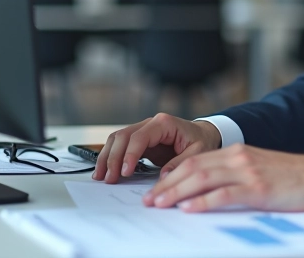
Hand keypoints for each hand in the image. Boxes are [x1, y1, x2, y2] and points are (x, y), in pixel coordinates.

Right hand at [92, 113, 221, 183]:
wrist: (202, 134)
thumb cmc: (200, 141)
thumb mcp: (197, 152)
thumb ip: (181, 163)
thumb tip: (164, 177)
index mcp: (164, 123)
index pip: (140, 137)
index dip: (130, 154)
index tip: (125, 172)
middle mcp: (150, 124)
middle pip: (123, 136)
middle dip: (113, 158)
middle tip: (109, 178)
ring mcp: (143, 130)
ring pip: (117, 139)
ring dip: (107, 157)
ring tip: (101, 177)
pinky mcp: (139, 140)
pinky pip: (120, 145)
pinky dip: (110, 157)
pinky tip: (105, 171)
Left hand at [144, 144, 303, 211]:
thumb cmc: (291, 177)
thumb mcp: (258, 169)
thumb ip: (233, 174)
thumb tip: (204, 191)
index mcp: (236, 152)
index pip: (194, 161)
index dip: (170, 176)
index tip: (155, 190)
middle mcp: (238, 158)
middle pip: (192, 168)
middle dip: (166, 185)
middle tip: (149, 201)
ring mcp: (248, 172)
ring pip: (202, 179)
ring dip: (176, 193)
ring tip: (160, 204)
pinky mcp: (258, 189)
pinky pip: (224, 194)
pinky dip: (203, 202)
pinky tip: (188, 209)